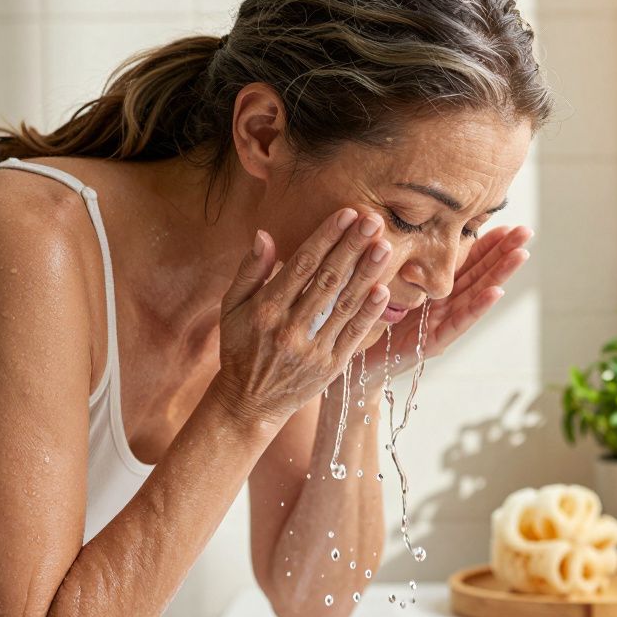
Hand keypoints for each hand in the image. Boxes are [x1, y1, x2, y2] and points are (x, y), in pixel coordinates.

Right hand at [206, 208, 392, 428]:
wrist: (249, 402)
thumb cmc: (240, 347)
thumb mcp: (231, 308)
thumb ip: (249, 271)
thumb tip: (263, 235)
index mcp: (266, 310)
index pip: (300, 266)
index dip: (325, 238)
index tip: (346, 214)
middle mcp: (290, 328)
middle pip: (327, 281)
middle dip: (351, 248)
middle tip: (374, 220)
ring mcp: (312, 349)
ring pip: (344, 305)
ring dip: (367, 274)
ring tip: (385, 247)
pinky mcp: (330, 367)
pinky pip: (353, 335)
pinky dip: (369, 313)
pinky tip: (384, 290)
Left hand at [368, 225, 531, 378]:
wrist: (354, 360)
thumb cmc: (369, 318)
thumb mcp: (387, 280)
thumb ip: (403, 260)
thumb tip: (409, 221)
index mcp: (434, 288)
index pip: (466, 261)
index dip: (487, 243)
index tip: (507, 223)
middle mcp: (443, 305)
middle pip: (479, 274)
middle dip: (503, 253)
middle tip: (526, 232)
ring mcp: (441, 325)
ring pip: (476, 295)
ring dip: (500, 275)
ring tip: (520, 255)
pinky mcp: (433, 343)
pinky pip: (458, 323)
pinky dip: (478, 307)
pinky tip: (496, 292)